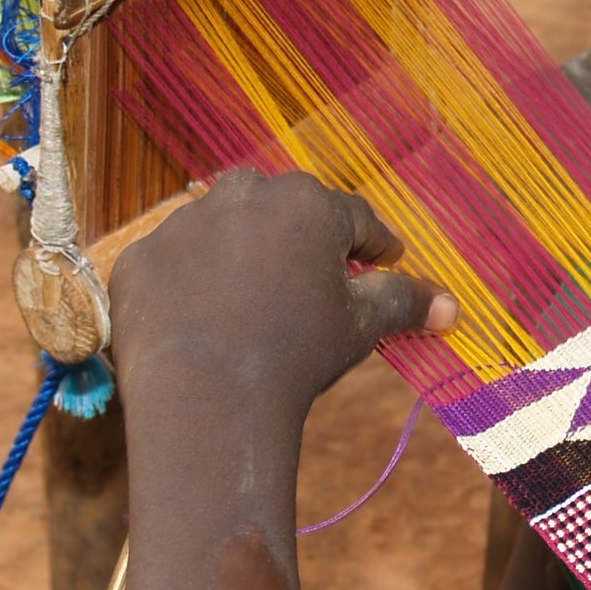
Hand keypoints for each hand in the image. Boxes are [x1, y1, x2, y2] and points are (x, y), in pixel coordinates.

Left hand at [110, 171, 457, 418]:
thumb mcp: (359, 326)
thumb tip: (450, 306)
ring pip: (223, 235)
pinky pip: (173, 268)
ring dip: (239, 260)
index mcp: (306, 202)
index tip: (381, 263)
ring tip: (249, 310)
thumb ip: (404, 302)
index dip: (372, 245)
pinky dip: (187, 289)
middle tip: (313, 286)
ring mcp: (183, 223)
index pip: (353, 220)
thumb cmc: (296, 354)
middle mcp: (241, 195)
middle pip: (284, 216)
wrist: (205, 394)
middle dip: (301, 244)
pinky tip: (199, 325)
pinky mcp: (139, 258)